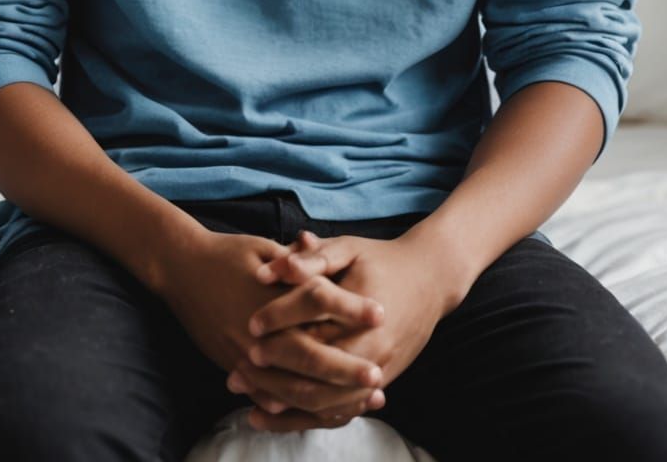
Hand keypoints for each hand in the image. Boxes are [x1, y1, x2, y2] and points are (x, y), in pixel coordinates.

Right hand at [153, 225, 386, 420]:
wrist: (180, 269)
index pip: (318, 304)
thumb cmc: (227, 253)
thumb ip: (296, 261)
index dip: (351, 309)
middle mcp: (259, 332)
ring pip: (291, 389)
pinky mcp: (235, 368)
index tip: (381, 314)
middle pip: (309, 357)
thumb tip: (325, 255)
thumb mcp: (264, 248)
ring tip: (362, 401)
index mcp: (271, 297)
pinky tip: (326, 411)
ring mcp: (244, 355)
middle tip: (379, 375)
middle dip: (346, 370)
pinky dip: (300, 409)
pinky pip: (270, 397)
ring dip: (329, 398)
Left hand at [229, 229, 449, 433]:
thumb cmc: (381, 259)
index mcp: (359, 311)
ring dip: (286, 406)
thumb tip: (272, 268)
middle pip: (315, 371)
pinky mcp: (380, 384)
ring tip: (248, 404)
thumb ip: (312, 259)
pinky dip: (309, 418)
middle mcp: (370, 347)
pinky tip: (278, 416)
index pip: (312, 325)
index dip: (278, 326)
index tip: (247, 327)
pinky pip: (342, 411)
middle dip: (274, 376)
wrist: (431, 279)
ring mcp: (378, 370)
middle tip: (236, 374)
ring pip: (327, 402)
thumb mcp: (348, 248)